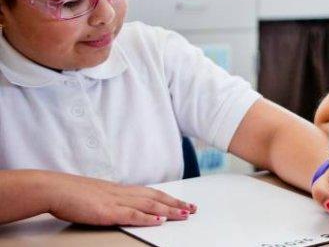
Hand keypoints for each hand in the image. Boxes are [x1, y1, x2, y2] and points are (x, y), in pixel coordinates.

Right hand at [45, 172, 194, 225]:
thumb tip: (120, 205)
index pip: (151, 193)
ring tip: (185, 214)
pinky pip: (131, 215)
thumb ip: (111, 199)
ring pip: (149, 206)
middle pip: (156, 198)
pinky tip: (160, 221)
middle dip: (176, 203)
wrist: (54, 188)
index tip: (183, 202)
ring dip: (169, 210)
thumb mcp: (97, 195)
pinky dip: (147, 218)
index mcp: (120, 190)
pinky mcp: (107, 212)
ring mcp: (116, 202)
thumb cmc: (70, 193)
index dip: (169, 198)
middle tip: (193, 208)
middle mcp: (123, 194)